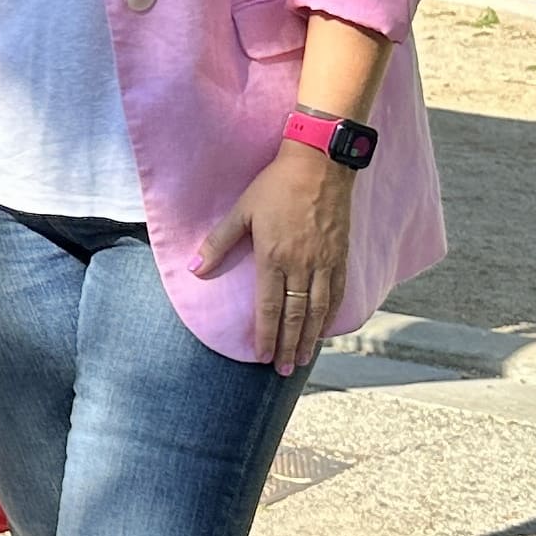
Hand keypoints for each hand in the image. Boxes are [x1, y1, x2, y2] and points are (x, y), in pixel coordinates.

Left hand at [193, 144, 355, 373]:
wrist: (320, 164)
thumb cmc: (276, 185)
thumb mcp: (242, 210)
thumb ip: (219, 242)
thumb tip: (196, 269)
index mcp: (273, 256)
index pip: (269, 306)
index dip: (265, 334)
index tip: (261, 356)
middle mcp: (301, 264)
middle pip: (295, 315)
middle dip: (288, 345)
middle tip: (283, 370)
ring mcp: (324, 261)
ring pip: (318, 309)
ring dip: (310, 337)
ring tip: (303, 359)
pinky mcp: (340, 255)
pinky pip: (337, 292)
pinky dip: (331, 315)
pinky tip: (326, 329)